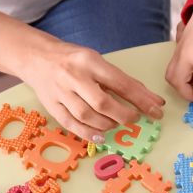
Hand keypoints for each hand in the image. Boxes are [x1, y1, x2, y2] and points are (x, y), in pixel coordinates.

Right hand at [20, 38, 164, 142]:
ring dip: (107, 124)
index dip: (141, 99)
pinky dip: (87, 133)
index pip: (121, 83)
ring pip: (86, 115)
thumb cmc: (73, 59)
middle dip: (124, 114)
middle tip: (135, 119)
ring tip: (117, 124)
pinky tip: (101, 136)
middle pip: (102, 102)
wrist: (36, 57)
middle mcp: (74, 76)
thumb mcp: (96, 60)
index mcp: (90, 61)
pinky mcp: (51, 106)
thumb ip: (117, 78)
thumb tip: (146, 97)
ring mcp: (61, 92)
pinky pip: (70, 124)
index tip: (156, 109)